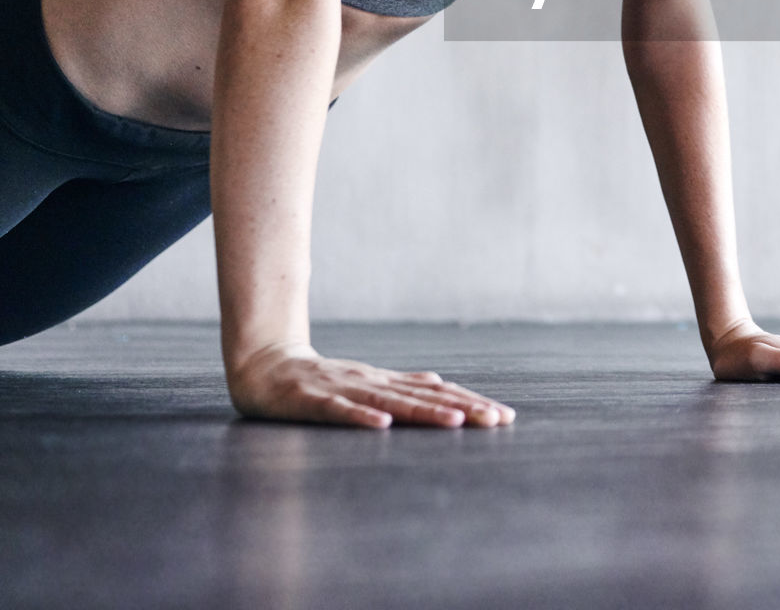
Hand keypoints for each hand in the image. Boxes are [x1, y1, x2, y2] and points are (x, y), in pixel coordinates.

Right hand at [227, 342, 516, 428]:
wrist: (265, 364)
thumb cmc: (320, 379)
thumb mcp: (367, 382)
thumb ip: (402, 384)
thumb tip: (442, 383)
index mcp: (386, 382)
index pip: (436, 394)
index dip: (470, 403)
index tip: (504, 416)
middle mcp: (372, 383)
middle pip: (423, 398)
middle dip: (462, 410)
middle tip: (497, 420)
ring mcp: (344, 390)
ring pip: (390, 403)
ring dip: (423, 413)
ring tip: (455, 422)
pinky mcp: (313, 401)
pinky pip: (340, 412)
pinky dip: (361, 418)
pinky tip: (382, 426)